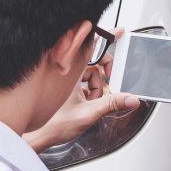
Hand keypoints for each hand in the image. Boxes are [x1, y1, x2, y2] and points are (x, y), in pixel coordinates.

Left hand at [23, 29, 139, 150]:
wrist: (39, 137)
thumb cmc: (53, 123)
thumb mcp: (89, 113)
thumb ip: (112, 104)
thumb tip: (131, 99)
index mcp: (71, 72)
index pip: (92, 47)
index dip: (106, 39)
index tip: (119, 33)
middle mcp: (68, 73)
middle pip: (95, 64)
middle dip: (105, 75)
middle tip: (110, 86)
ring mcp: (67, 81)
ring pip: (91, 76)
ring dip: (97, 88)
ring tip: (94, 102)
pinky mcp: (67, 89)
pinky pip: (85, 84)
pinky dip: (91, 93)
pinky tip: (89, 104)